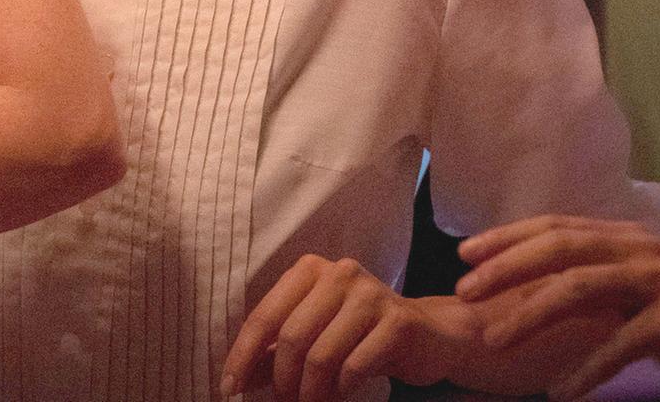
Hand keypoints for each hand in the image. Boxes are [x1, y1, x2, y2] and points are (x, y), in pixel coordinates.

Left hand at [221, 254, 469, 401]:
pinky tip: (340, 396)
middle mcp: (339, 273)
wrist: (430, 336)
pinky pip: (353, 367)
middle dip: (282, 381)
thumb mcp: (314, 336)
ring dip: (310, 392)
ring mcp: (371, 294)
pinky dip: (340, 391)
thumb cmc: (360, 335)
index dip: (242, 355)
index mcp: (309, 270)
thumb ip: (274, 352)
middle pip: (290, 338)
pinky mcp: (398, 322)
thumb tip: (235, 379)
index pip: (264, 316)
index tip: (229, 387)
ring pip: (321, 356)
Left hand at [457, 214, 659, 401]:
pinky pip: (620, 344)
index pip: (556, 227)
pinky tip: (559, 391)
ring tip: (494, 341)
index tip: (465, 254)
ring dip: (530, 316)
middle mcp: (643, 248)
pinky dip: (585, 368)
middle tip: (464, 291)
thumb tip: (529, 284)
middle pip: (560, 247)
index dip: (507, 238)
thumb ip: (593, 281)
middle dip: (505, 267)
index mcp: (628, 237)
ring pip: (580, 288)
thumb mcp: (636, 292)